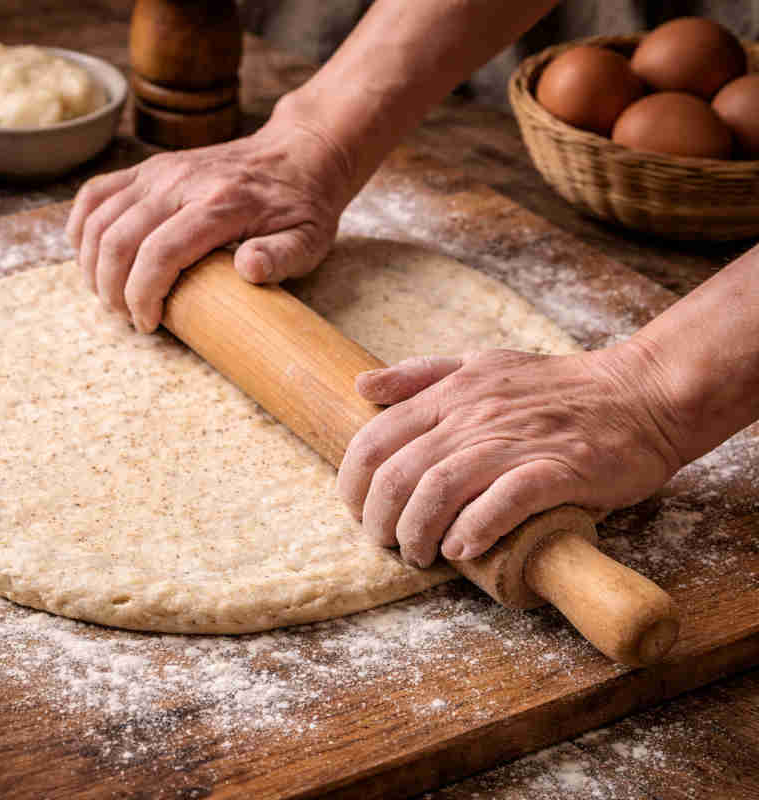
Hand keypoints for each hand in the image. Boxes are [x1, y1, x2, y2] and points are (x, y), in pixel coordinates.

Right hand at [65, 113, 354, 332]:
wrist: (298, 154)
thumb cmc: (301, 206)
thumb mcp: (308, 239)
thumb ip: (281, 257)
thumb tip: (249, 269)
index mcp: (220, 203)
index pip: (160, 253)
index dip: (142, 296)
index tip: (149, 323)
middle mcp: (181, 181)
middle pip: (119, 239)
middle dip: (113, 290)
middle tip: (127, 317)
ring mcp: (158, 171)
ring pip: (99, 219)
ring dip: (93, 266)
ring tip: (110, 297)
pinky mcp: (146, 168)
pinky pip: (94, 194)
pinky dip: (82, 229)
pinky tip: (90, 258)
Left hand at [337, 344, 684, 566]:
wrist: (641, 394)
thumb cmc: (554, 387)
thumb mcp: (480, 363)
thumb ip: (419, 375)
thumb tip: (362, 385)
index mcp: (450, 393)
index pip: (375, 439)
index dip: (354, 482)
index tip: (357, 511)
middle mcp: (474, 415)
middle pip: (400, 473)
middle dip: (381, 519)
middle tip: (388, 544)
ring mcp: (515, 442)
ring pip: (440, 489)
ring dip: (419, 532)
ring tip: (421, 555)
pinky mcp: (557, 469)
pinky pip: (503, 502)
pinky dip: (475, 530)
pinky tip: (463, 550)